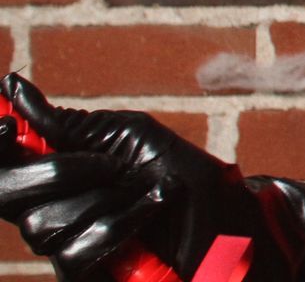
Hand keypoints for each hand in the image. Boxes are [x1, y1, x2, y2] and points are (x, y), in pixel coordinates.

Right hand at [0, 74, 304, 281]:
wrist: (231, 223)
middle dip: (59, 172)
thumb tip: (12, 90)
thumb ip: (72, 124)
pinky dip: (118, 225)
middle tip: (111, 166)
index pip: (4, 166)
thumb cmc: (187, 177)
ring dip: (104, 200)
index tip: (4, 130)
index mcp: (59, 172)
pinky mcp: (86, 274)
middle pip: (8, 195)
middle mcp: (54, 209)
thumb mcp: (132, 136)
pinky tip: (149, 212)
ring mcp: (67, 245)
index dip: (0, 150)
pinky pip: (74, 254)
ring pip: (43, 225)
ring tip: (146, 192)